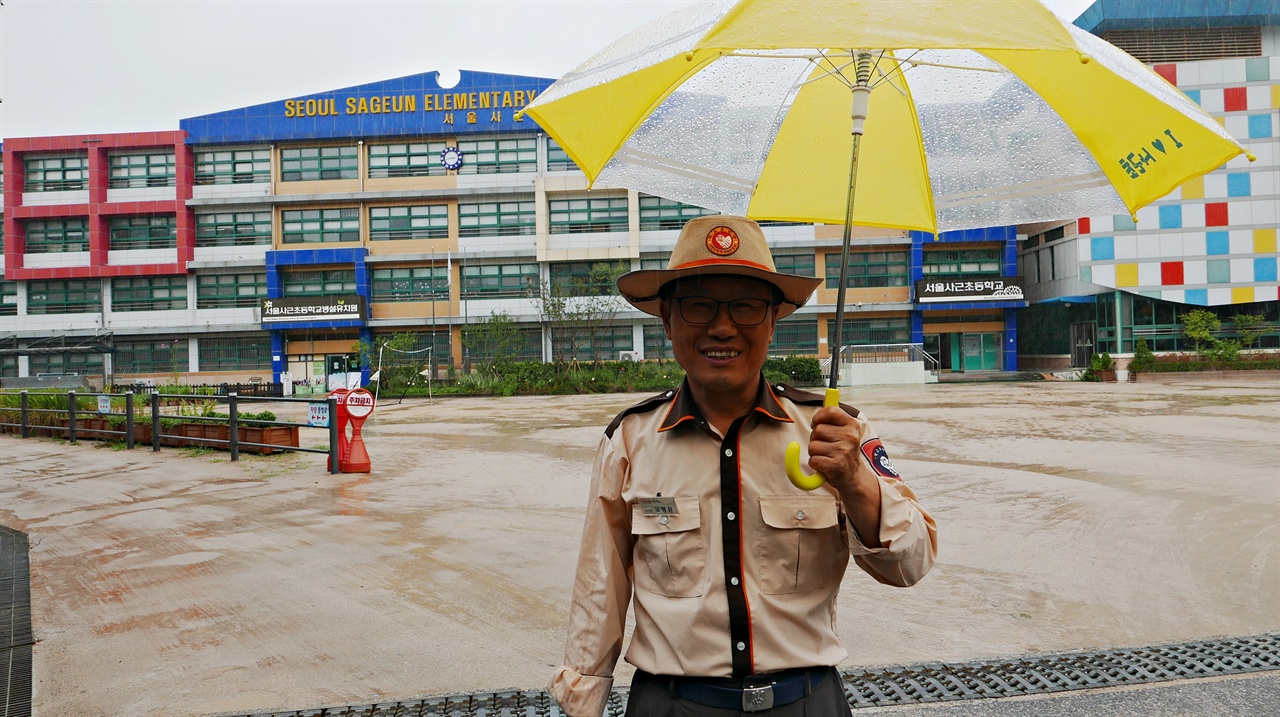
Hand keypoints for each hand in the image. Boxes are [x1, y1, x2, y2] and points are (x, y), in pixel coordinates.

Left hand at [807, 406, 881, 545]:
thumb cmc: (843, 451)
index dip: (818, 417)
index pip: (829, 411)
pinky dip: (815, 464)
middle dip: (816, 439)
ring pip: (812, 446)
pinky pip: (813, 460)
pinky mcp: (836, 466)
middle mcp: (850, 437)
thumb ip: (835, 416)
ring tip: (827, 456)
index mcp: (852, 425)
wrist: (853, 477)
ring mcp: (844, 451)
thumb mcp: (844, 431)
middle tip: (827, 446)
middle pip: (817, 431)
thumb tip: (829, 394)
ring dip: (815, 453)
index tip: (817, 424)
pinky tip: (825, 466)